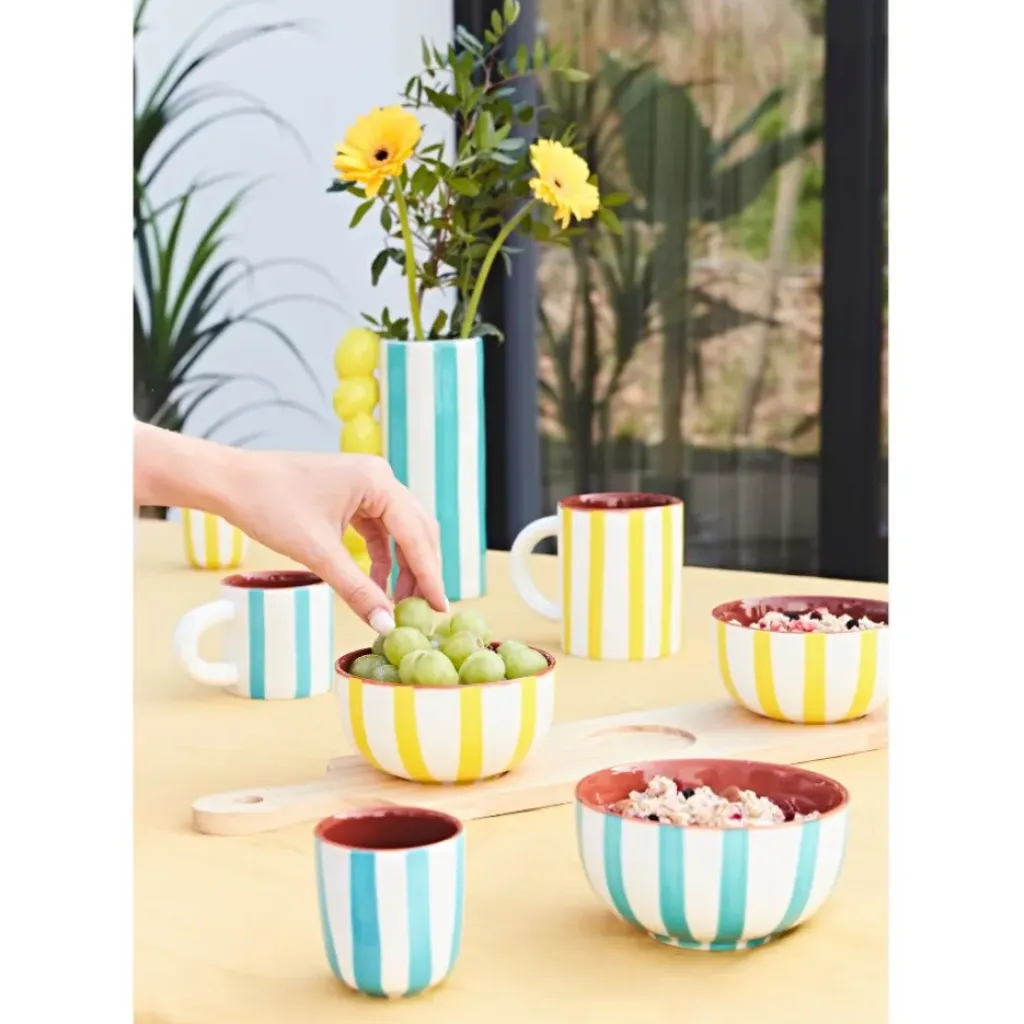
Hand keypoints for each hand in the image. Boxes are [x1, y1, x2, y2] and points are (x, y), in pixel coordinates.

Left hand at [219, 450, 445, 630]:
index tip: (440, 608)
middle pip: (416, 531)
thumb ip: (356, 589)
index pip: (416, 534)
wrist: (230, 482)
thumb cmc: (269, 505)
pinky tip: (376, 585)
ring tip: (399, 603)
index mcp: (377, 481)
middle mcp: (379, 478)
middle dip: (420, 572)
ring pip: (400, 532)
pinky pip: (379, 530)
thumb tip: (386, 624)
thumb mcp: (317, 553)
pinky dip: (382, 558)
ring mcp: (365, 485)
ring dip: (402, 567)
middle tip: (424, 610)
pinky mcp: (351, 496)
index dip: (429, 574)